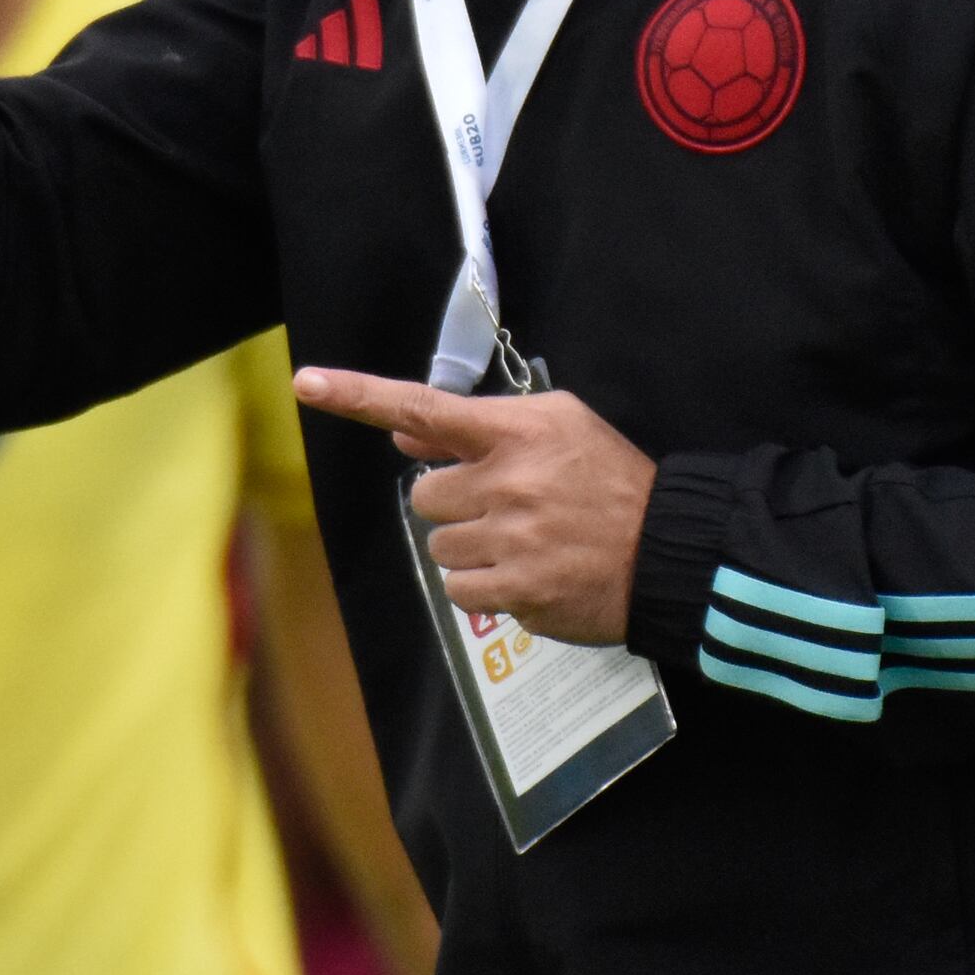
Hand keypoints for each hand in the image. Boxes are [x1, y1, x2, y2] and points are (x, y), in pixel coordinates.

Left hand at [295, 369, 654, 644]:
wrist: (668, 549)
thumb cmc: (610, 482)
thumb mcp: (557, 428)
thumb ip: (476, 427)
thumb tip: (402, 430)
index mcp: (518, 432)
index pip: (424, 407)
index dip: (359, 395)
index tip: (306, 381)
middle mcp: (508, 481)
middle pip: (426, 496)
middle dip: (456, 505)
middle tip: (505, 509)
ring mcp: (512, 540)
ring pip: (441, 548)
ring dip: (472, 549)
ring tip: (525, 544)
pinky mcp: (518, 591)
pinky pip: (460, 592)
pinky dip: (484, 588)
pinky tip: (526, 574)